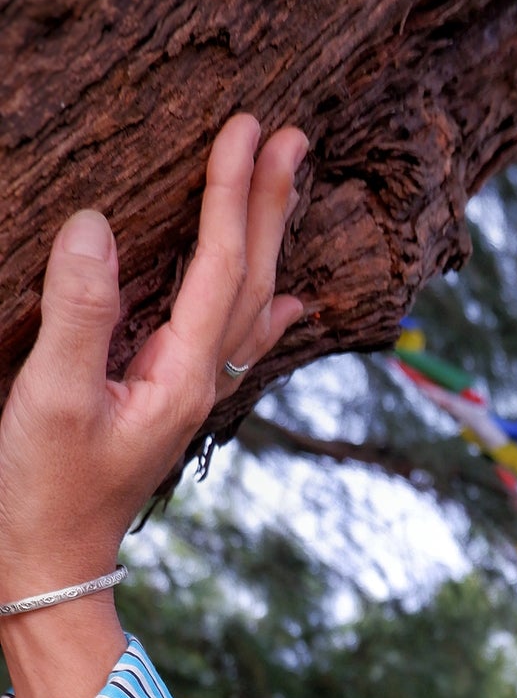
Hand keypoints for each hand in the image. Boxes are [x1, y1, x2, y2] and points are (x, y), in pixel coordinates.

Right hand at [0, 114, 307, 697]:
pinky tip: (288, 298)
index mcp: (179, 375)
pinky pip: (232, 343)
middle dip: (270, 204)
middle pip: (250, 277)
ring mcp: (189, 395)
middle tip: (293, 135)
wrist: (49, 569)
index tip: (248, 128)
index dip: (233, 194)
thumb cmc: (43, 490)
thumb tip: (100, 223)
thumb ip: (77, 310)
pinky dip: (262, 310)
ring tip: (288, 184)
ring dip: (268, 239)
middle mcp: (200, 383)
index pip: (220, 266)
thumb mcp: (49, 397)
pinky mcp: (169, 404)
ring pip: (247, 302)